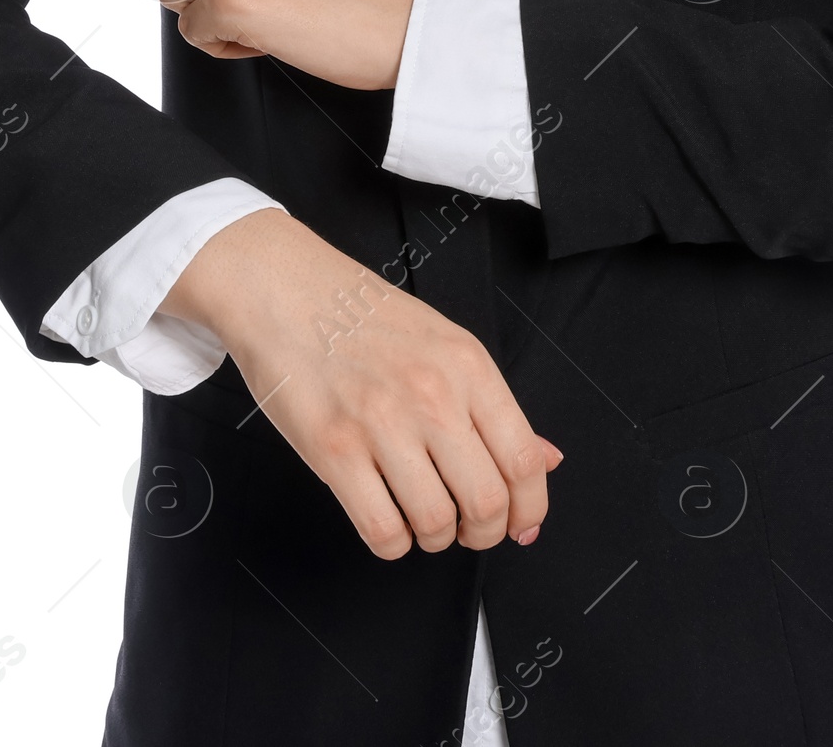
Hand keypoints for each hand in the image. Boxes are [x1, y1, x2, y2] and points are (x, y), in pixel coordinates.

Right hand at [163, 209, 563, 558]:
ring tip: (421, 518)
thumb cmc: (362, 317)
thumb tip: (547, 460)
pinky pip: (382, 531)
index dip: (530, 508)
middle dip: (483, 533)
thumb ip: (493, 407)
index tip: (521, 525)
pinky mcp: (333, 449)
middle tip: (466, 528)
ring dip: (434, 537)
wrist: (285, 289)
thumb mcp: (444, 344)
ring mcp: (381, 423)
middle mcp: (432, 394)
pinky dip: (392, 543)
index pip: (524, 460)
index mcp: (468, 365)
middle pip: (486, 501)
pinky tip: (386, 519)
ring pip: (435, 523)